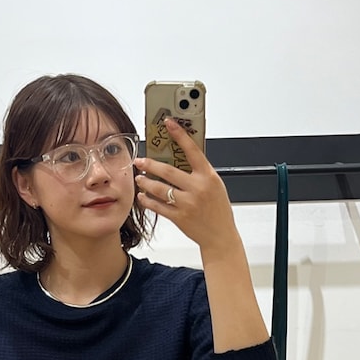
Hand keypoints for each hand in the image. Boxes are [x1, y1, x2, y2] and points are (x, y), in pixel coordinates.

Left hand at [134, 117, 238, 256]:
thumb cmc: (219, 210)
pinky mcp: (179, 218)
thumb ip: (200, 173)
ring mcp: (187, 204)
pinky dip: (148, 201)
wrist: (221, 236)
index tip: (168, 123)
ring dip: (146, 182)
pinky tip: (142, 197)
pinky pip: (158, 207)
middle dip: (150, 165)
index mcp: (208, 176)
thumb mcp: (215, 185)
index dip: (179, 134)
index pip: (192, 150)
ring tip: (139, 179)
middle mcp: (197, 188)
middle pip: (168, 171)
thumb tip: (181, 159)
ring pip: (160, 189)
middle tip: (140, 161)